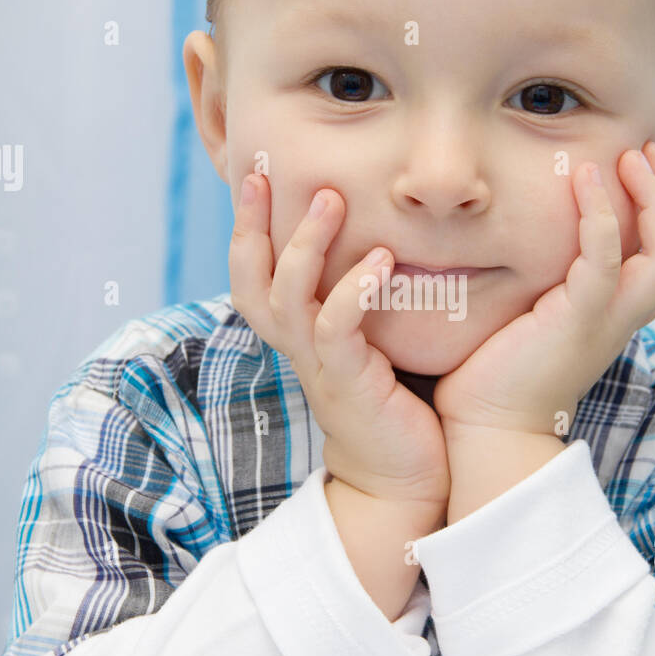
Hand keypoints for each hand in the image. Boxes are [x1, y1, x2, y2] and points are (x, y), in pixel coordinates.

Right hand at [229, 174, 449, 508]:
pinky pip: (336, 330)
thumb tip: (388, 241)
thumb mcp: (374, 344)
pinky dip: (352, 291)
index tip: (256, 175)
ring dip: (305, 244)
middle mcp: (299, 349)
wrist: (407, 482)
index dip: (247, 228)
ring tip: (330, 198)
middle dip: (248, 226)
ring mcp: (320, 367)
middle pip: (248, 281)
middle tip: (260, 172)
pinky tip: (380, 260)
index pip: (255, 274)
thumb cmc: (401, 408)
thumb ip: (369, 301)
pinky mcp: (348, 385)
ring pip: (287, 296)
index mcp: (301, 337)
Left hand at [432, 142, 654, 437]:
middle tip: (644, 149)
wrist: (491, 427)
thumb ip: (553, 276)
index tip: (644, 158)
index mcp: (623, 311)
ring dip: (654, 197)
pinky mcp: (578, 320)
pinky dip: (599, 213)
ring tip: (628, 157)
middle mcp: (627, 314)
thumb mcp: (539, 310)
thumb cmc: (501, 370)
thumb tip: (531, 232)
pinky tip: (583, 179)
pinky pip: (603, 257)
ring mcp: (609, 318)